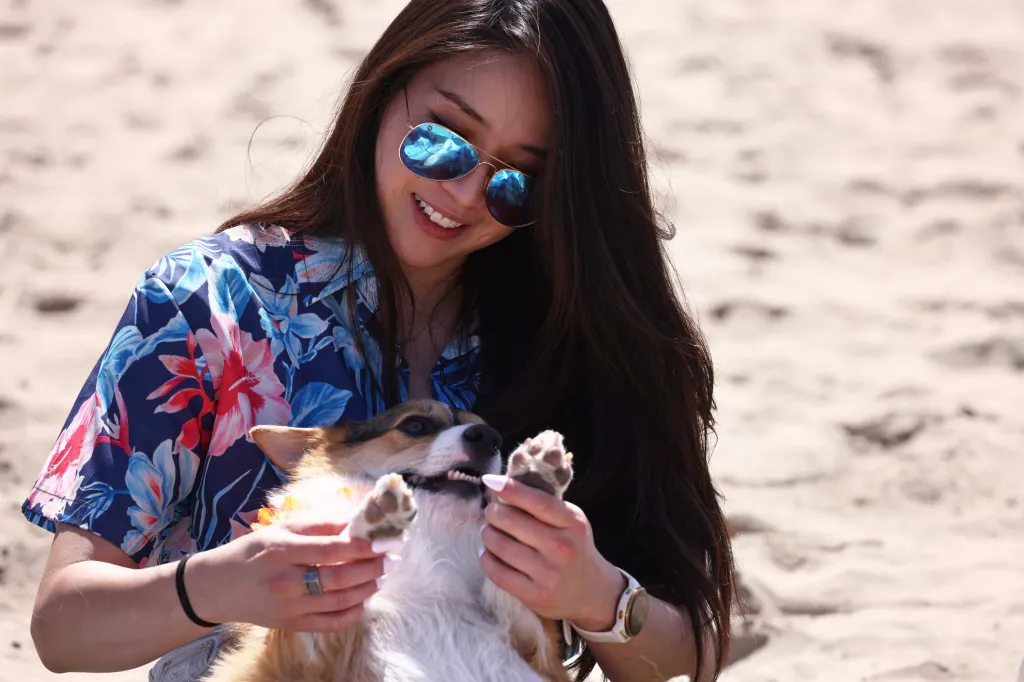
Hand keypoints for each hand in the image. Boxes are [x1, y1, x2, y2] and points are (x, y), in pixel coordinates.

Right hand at [186, 517, 402, 632]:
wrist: (217, 588)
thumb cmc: (252, 552)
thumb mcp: (281, 529)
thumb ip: (319, 524)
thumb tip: (355, 519)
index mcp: (283, 550)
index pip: (332, 549)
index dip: (364, 545)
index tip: (387, 540)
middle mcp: (286, 581)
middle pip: (340, 577)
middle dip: (372, 567)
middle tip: (393, 558)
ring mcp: (289, 607)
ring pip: (340, 601)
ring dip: (368, 588)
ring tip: (383, 576)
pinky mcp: (291, 625)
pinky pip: (330, 622)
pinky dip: (353, 612)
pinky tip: (364, 598)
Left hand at [479, 476, 625, 630]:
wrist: (593, 592)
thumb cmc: (574, 548)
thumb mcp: (571, 522)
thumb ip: (544, 506)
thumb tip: (503, 487)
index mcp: (573, 523)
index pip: (538, 502)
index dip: (511, 489)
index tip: (490, 481)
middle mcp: (562, 548)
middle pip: (512, 521)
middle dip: (493, 513)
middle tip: (491, 513)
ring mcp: (549, 574)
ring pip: (500, 545)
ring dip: (487, 534)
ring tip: (489, 532)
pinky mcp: (535, 595)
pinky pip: (498, 572)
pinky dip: (486, 558)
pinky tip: (488, 553)